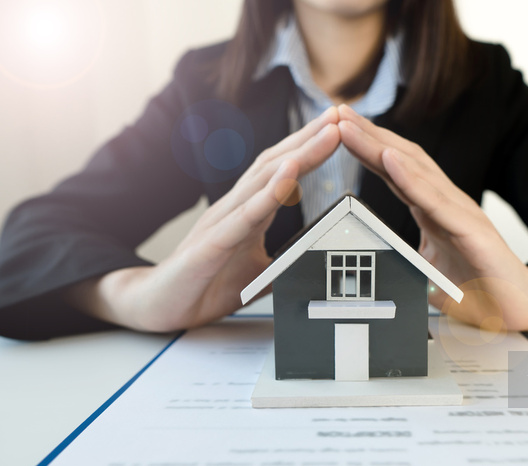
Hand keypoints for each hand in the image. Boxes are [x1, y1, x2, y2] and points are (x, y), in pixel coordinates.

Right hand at [66, 107, 341, 331]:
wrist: (158, 306)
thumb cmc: (206, 284)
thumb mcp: (260, 274)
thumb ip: (287, 261)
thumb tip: (319, 259)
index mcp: (246, 212)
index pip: (280, 171)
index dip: (309, 149)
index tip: (338, 129)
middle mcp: (234, 208)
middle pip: (275, 164)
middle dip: (310, 138)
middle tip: (339, 114)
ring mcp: (221, 222)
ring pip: (263, 181)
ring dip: (299, 155)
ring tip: (327, 134)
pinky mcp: (211, 245)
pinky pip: (244, 216)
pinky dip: (269, 194)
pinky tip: (290, 175)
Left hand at [337, 104, 527, 330]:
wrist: (521, 308)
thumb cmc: (477, 286)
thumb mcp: (426, 273)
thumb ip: (401, 260)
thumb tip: (370, 263)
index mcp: (432, 209)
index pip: (395, 171)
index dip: (367, 149)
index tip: (338, 129)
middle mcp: (445, 202)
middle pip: (402, 160)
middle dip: (367, 135)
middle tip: (336, 111)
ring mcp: (460, 212)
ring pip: (415, 172)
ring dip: (379, 146)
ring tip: (350, 127)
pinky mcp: (473, 230)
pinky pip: (437, 201)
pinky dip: (411, 179)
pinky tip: (389, 160)